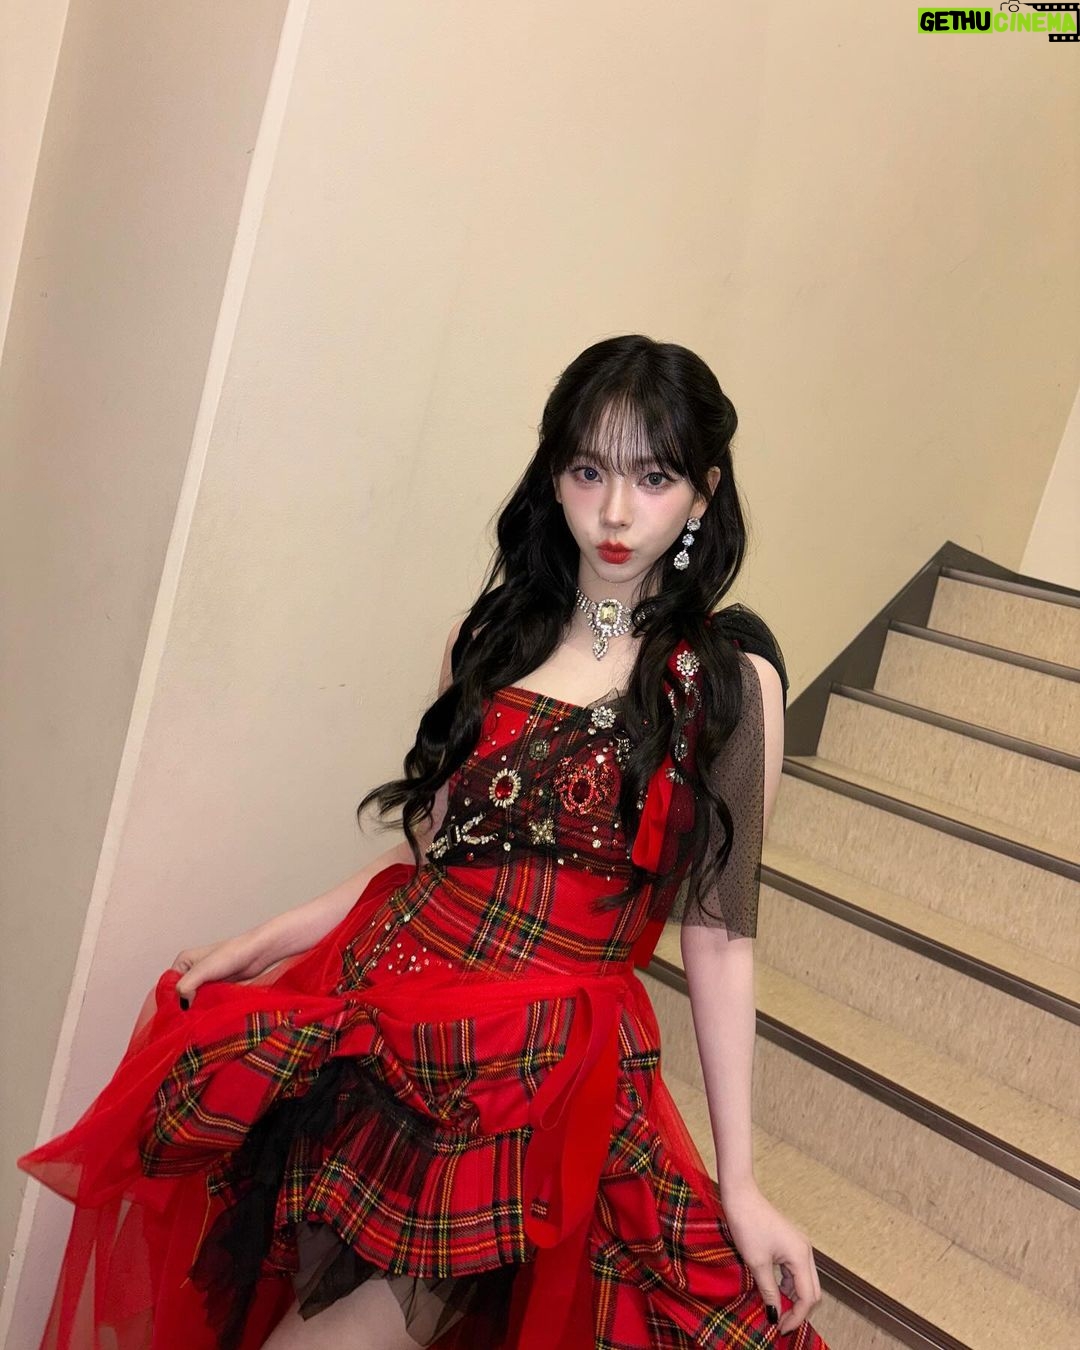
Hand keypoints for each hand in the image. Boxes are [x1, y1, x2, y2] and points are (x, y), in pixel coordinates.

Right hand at [171, 928, 279, 1007]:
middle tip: (190, 1018)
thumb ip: (186, 985)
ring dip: (197, 1009)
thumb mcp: (203, 969)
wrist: (257, 955)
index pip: (168, 986)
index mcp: (183, 962)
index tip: (178, 1013)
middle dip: (185, 1006)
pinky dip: (207, 1009)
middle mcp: (192, 971)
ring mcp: (205, 981)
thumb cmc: (232, 954)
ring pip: (194, 1001)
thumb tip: (182, 1004)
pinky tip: (210, 1014)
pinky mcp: (216, 989)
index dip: (171, 999)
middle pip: (180, 995)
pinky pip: (206, 1003)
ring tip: (201, 1015)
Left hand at [720, 1180, 821, 1336]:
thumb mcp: (757, 1263)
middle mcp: (805, 1251)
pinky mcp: (792, 1243)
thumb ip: (769, 1291)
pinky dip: (788, 1284)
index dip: (796, 1316)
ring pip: (805, 1281)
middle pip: (812, 1291)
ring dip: (793, 1297)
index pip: (808, 1297)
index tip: (779, 1328)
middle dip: (798, 1309)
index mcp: (800, 1256)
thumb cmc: (748, 1226)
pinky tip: (774, 1290)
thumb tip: (774, 1315)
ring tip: (775, 1308)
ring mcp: (799, 1246)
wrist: (741, 1197)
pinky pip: (796, 1270)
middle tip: (779, 1322)